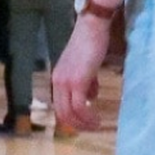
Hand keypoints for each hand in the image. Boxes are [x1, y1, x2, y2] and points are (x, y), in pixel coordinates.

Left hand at [50, 9, 112, 131]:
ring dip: (84, 123)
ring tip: (96, 125)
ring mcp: (66, 82)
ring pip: (70, 113)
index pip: (59, 105)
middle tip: (91, 128)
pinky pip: (80, 107)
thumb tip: (91, 96)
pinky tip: (97, 118)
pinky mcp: (77, 81)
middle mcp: (58, 81)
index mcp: (58, 78)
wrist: (92, 26)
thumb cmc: (91, 42)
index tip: (84, 122)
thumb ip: (86, 81)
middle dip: (77, 125)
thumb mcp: (85, 66)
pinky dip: (88, 117)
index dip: (71, 117)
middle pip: (62, 114)